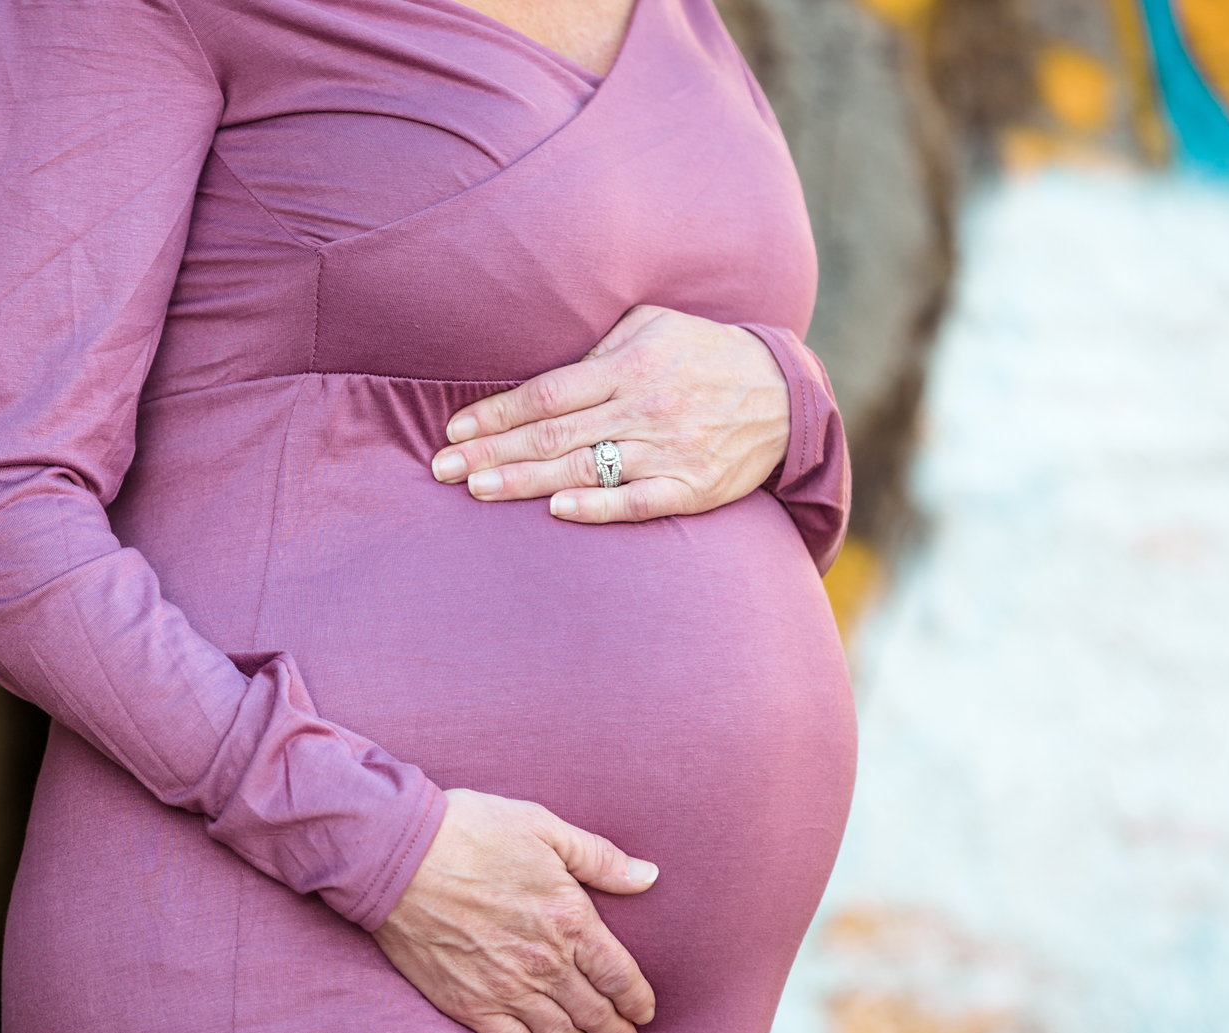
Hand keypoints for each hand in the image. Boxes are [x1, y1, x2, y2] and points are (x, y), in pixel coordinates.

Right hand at [372, 789, 658, 1032]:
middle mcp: (544, 963)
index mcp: (570, 919)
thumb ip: (599, 857)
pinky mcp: (467, 1002)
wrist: (398, 857)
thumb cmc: (471, 832)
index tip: (644, 1014)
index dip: (637, 1000)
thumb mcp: (544, 828)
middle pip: (593, 1011)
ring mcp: (505, 987)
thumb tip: (649, 876)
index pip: (619, 975)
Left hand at [429, 304, 789, 522]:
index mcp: (630, 366)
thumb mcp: (655, 326)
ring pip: (585, 468)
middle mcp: (644, 407)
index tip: (455, 432)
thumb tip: (543, 369)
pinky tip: (557, 509)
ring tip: (477, 491)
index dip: (497, 413)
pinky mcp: (690, 487)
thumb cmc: (703, 355)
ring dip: (526, 482)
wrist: (786, 395)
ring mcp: (668, 449)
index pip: (547, 393)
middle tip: (442, 471)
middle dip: (493, 452)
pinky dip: (597, 506)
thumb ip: (600, 344)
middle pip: (554, 434)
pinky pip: (637, 500)